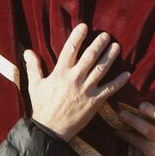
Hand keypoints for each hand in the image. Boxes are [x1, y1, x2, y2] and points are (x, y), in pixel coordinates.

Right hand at [24, 23, 129, 140]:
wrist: (50, 129)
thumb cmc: (42, 106)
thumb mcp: (35, 85)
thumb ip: (33, 67)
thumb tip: (27, 51)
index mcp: (60, 73)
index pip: (70, 49)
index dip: (77, 36)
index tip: (84, 26)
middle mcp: (75, 78)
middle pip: (90, 56)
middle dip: (99, 44)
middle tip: (106, 35)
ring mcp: (86, 90)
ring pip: (101, 69)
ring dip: (110, 56)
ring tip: (116, 46)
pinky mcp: (95, 101)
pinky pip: (110, 89)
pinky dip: (119, 81)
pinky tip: (127, 73)